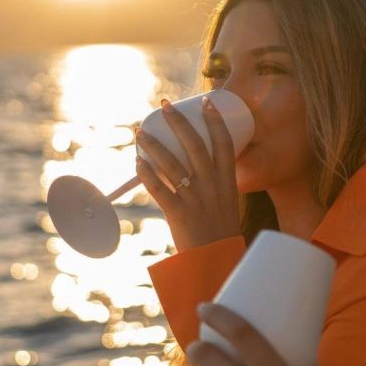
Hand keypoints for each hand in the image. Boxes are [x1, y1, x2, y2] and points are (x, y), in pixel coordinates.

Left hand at [135, 98, 240, 251]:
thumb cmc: (220, 234)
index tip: (206, 101)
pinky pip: (160, 190)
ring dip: (154, 145)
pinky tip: (137, 163)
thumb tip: (195, 167)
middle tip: (165, 106)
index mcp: (228, 182)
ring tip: (140, 132)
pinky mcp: (179, 215)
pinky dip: (147, 175)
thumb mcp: (226, 204)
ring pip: (172, 164)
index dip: (215, 120)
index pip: (224, 143)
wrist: (216, 264)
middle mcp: (213, 187)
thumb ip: (214, 185)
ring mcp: (196, 200)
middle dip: (179, 122)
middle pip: (195, 146)